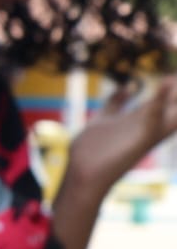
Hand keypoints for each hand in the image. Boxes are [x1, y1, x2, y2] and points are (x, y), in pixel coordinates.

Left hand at [66, 74, 176, 195]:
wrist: (81, 175)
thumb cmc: (91, 151)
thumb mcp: (104, 118)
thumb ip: (116, 102)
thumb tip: (130, 85)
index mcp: (139, 118)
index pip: (164, 97)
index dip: (172, 84)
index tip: (175, 73)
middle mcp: (147, 125)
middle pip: (173, 104)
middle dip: (176, 92)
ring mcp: (144, 133)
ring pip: (172, 112)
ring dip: (174, 96)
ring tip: (175, 79)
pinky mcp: (139, 141)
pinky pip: (154, 120)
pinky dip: (159, 103)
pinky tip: (164, 84)